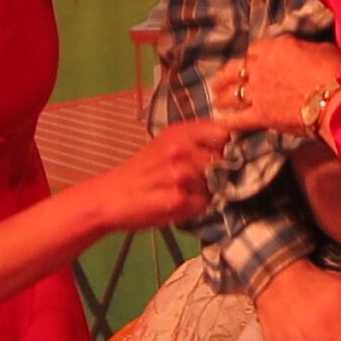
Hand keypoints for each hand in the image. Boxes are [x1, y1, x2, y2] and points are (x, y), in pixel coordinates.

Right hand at [90, 120, 226, 231]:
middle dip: (218, 172)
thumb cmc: (141, 171)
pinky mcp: (178, 199)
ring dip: (208, 191)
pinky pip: (204, 204)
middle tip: (200, 180)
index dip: (229, 145)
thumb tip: (231, 144)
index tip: (225, 154)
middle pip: (223, 161)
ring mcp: (180, 175)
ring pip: (216, 184)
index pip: (223, 132)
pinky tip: (180, 204)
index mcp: (179, 132)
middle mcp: (181, 149)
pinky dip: (197, 208)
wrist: (110, 197)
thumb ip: (195, 141)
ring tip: (186, 192)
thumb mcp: (166, 144)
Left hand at [216, 37, 340, 134]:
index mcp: (276, 48)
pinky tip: (221, 124)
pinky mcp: (260, 115)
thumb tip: (306, 54)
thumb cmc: (334, 72)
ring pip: (230, 93)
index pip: (255, 49)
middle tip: (220, 80)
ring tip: (217, 100)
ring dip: (222, 97)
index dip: (252, 57)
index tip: (251, 62)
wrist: (334, 100)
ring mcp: (257, 92)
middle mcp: (261, 68)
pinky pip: (237, 120)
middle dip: (225, 75)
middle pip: (234, 69)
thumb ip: (305, 50)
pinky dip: (227, 122)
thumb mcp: (321, 49)